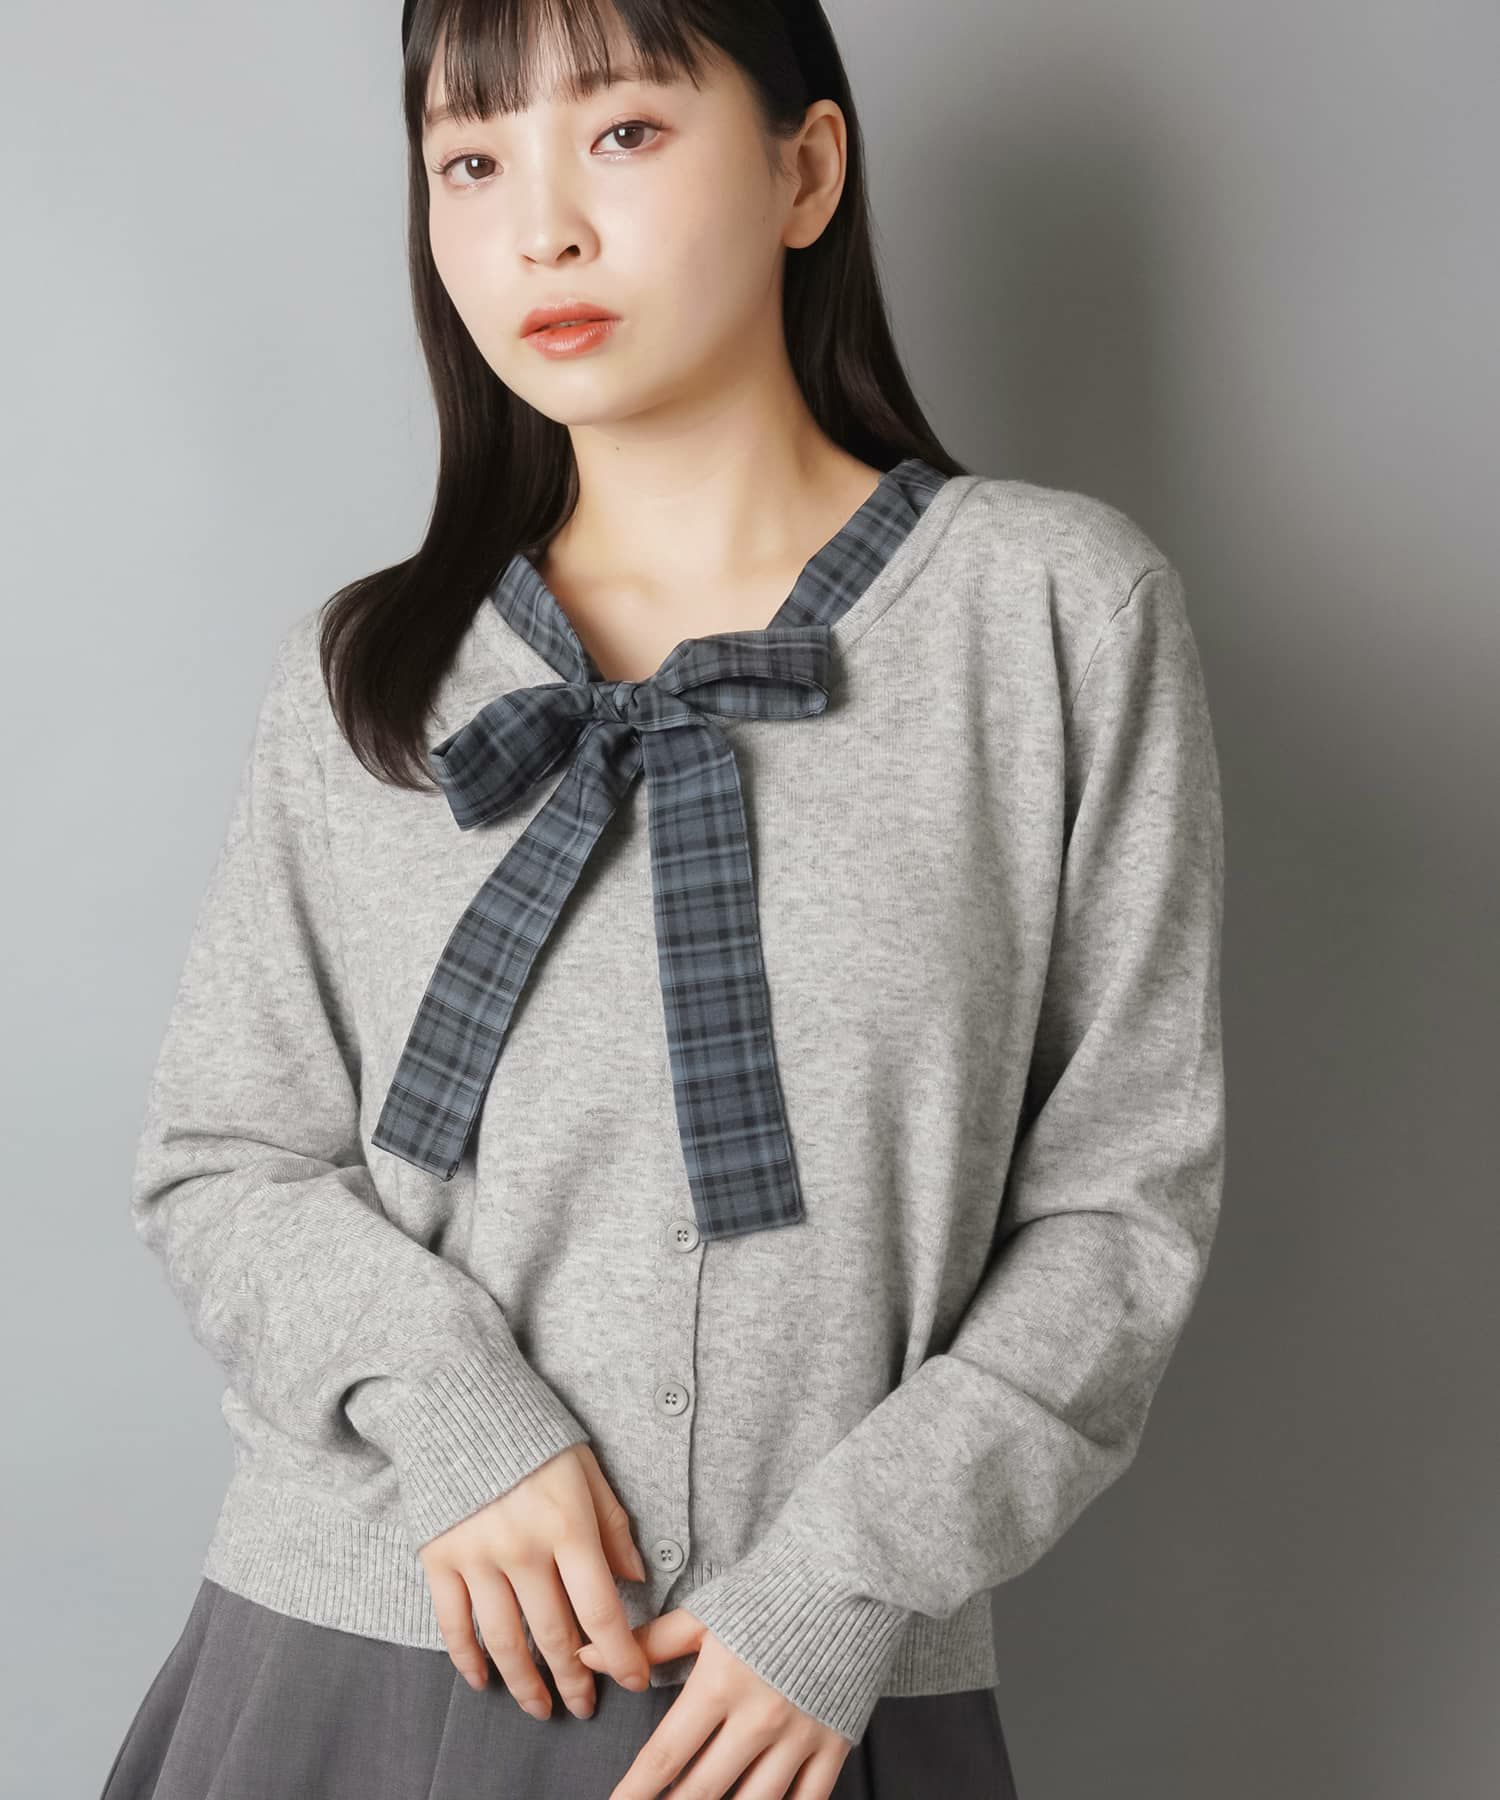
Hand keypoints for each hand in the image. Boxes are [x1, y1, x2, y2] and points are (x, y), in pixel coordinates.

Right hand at [416, 1442, 651, 1720]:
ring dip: (526, 1683)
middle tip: (585, 1706)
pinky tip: (483, 1680)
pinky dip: (468, 1661)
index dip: (620, 1655)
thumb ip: (612, 1524)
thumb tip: (638, 1577)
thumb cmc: (531, 1431)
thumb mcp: (584, 1466)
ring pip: (505, 1642)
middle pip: (555, 1635)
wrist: (456, 1398)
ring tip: (541, 1707)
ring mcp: (477, 1557)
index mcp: (567, 1524)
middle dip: (575, 1679)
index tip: (634, 1680)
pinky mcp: (438, 1558)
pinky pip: (454, 1625)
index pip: (601, 1609)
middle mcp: (523, 1548)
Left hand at [577, 1607, 855, 1797]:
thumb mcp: (705, 1613)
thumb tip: (589, 1655)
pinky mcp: (834, 1742)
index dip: (636, 1791)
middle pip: (703, 1790)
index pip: (666, 1755)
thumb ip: (648, 1643)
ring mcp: (800, 1734)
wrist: (846, 1574)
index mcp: (720, 1682)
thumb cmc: (768, 1591)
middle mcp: (759, 1716)